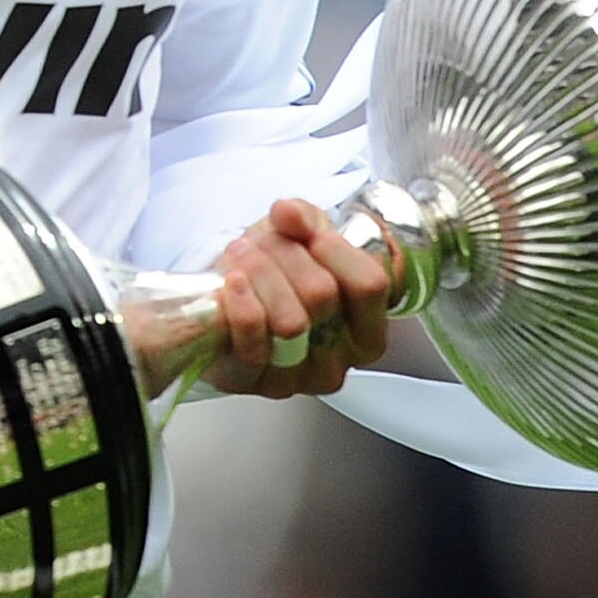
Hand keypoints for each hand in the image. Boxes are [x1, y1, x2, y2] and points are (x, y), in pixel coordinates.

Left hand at [200, 198, 391, 397]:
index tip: (313, 234)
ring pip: (289, 320)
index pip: (370, 285)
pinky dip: (240, 303)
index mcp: (365, 329)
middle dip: (287, 254)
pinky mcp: (251, 383)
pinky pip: (252, 343)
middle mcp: (337, 362)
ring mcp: (295, 378)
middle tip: (266, 243)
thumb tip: (290, 215)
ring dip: (260, 273)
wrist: (227, 302)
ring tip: (244, 257)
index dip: (337, 249)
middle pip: (322, 295)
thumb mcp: (299, 237)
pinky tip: (232, 282)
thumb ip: (303, 218)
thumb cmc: (274, 274)